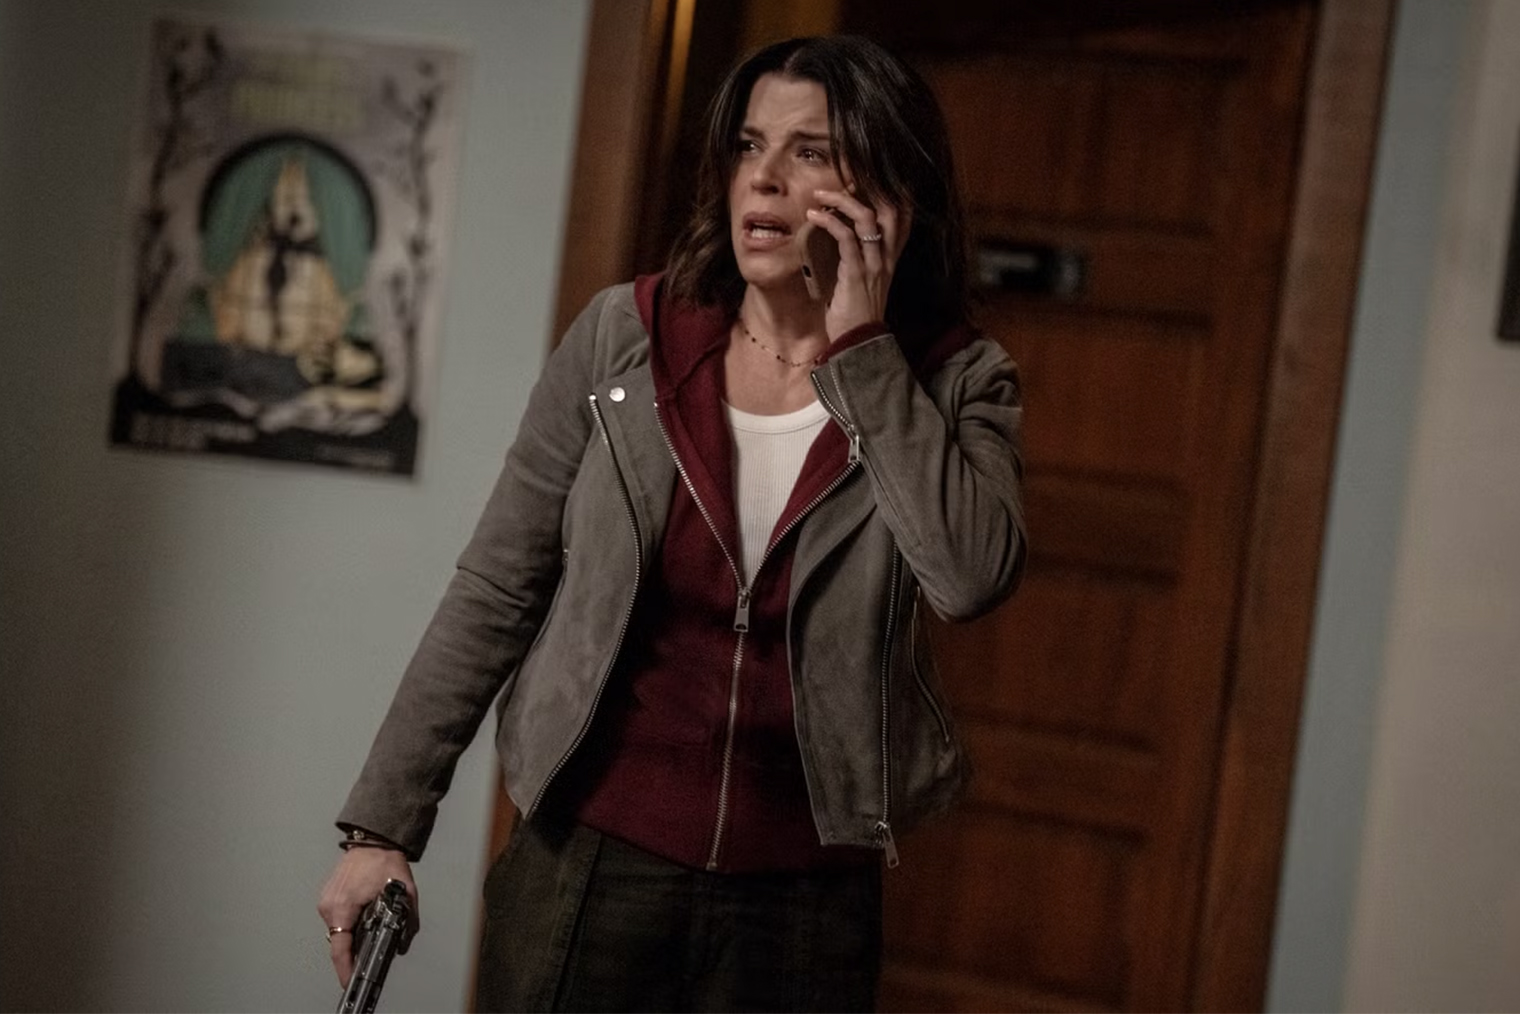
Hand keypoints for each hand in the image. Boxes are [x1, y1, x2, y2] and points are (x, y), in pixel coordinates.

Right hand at [317, 847, 418, 986]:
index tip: (348, 980)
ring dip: (353, 932)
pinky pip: (337, 916)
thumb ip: (407, 921)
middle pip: (340, 941)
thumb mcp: (405, 892)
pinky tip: (364, 914)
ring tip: (371, 927)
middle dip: (355, 949)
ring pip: (339, 929)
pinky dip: (349, 920)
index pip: (340, 948)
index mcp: (343, 907)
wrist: (373, 838)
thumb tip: (403, 943)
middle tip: (371, 952)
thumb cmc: (385, 860)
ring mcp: (326, 900)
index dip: (345, 968)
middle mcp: (329, 905)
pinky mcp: (328, 895)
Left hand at [807, 188, 911, 341]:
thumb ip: (856, 258)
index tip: (865, 178)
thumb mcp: (861, 282)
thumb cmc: (854, 315)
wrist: (858, 344)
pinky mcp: (857, 272)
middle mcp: (887, 257)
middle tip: (844, 177)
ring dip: (840, 199)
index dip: (890, 191)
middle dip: (869, 186)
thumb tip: (838, 236)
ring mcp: (874, 264)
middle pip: (891, 207)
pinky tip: (813, 217)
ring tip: (819, 196)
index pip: (902, 216)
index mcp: (890, 258)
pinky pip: (846, 237)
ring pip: (866, 216)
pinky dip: (828, 221)